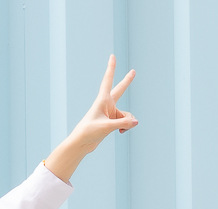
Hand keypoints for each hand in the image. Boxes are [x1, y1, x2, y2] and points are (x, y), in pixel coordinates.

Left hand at [43, 55, 136, 181]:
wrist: (81, 143)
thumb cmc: (89, 132)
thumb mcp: (107, 127)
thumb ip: (123, 123)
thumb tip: (136, 122)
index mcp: (102, 100)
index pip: (108, 80)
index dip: (111, 68)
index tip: (112, 56)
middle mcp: (107, 104)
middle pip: (120, 90)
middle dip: (126, 82)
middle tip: (133, 72)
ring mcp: (110, 113)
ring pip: (126, 115)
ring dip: (126, 122)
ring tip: (119, 130)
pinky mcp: (111, 122)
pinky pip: (125, 122)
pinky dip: (125, 127)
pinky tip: (120, 132)